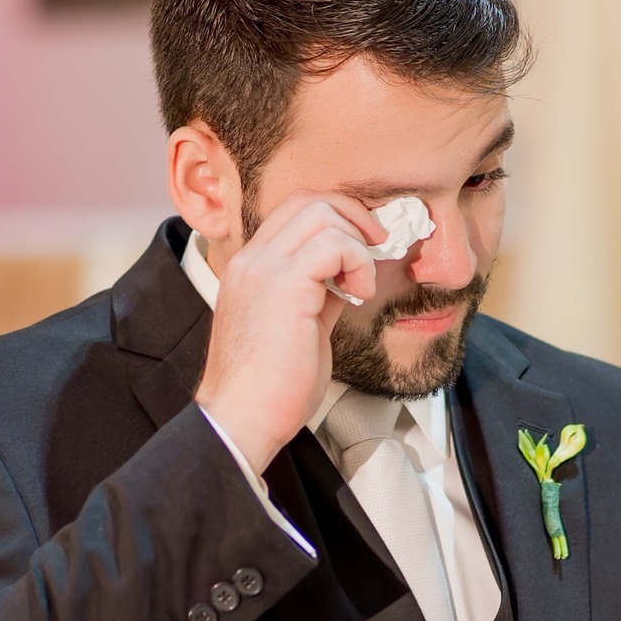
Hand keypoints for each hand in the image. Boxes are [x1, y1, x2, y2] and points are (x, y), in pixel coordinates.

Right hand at [195, 192, 387, 474]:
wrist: (243, 421)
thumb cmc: (271, 389)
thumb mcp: (299, 327)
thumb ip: (319, 294)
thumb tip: (349, 276)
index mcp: (251, 267)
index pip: (294, 210)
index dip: (338, 217)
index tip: (365, 246)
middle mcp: (252, 259)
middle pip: (310, 200)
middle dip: (355, 218)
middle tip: (377, 251)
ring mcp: (264, 269)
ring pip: (323, 213)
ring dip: (357, 243)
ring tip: (362, 285)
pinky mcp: (284, 286)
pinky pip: (334, 244)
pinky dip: (357, 262)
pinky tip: (358, 294)